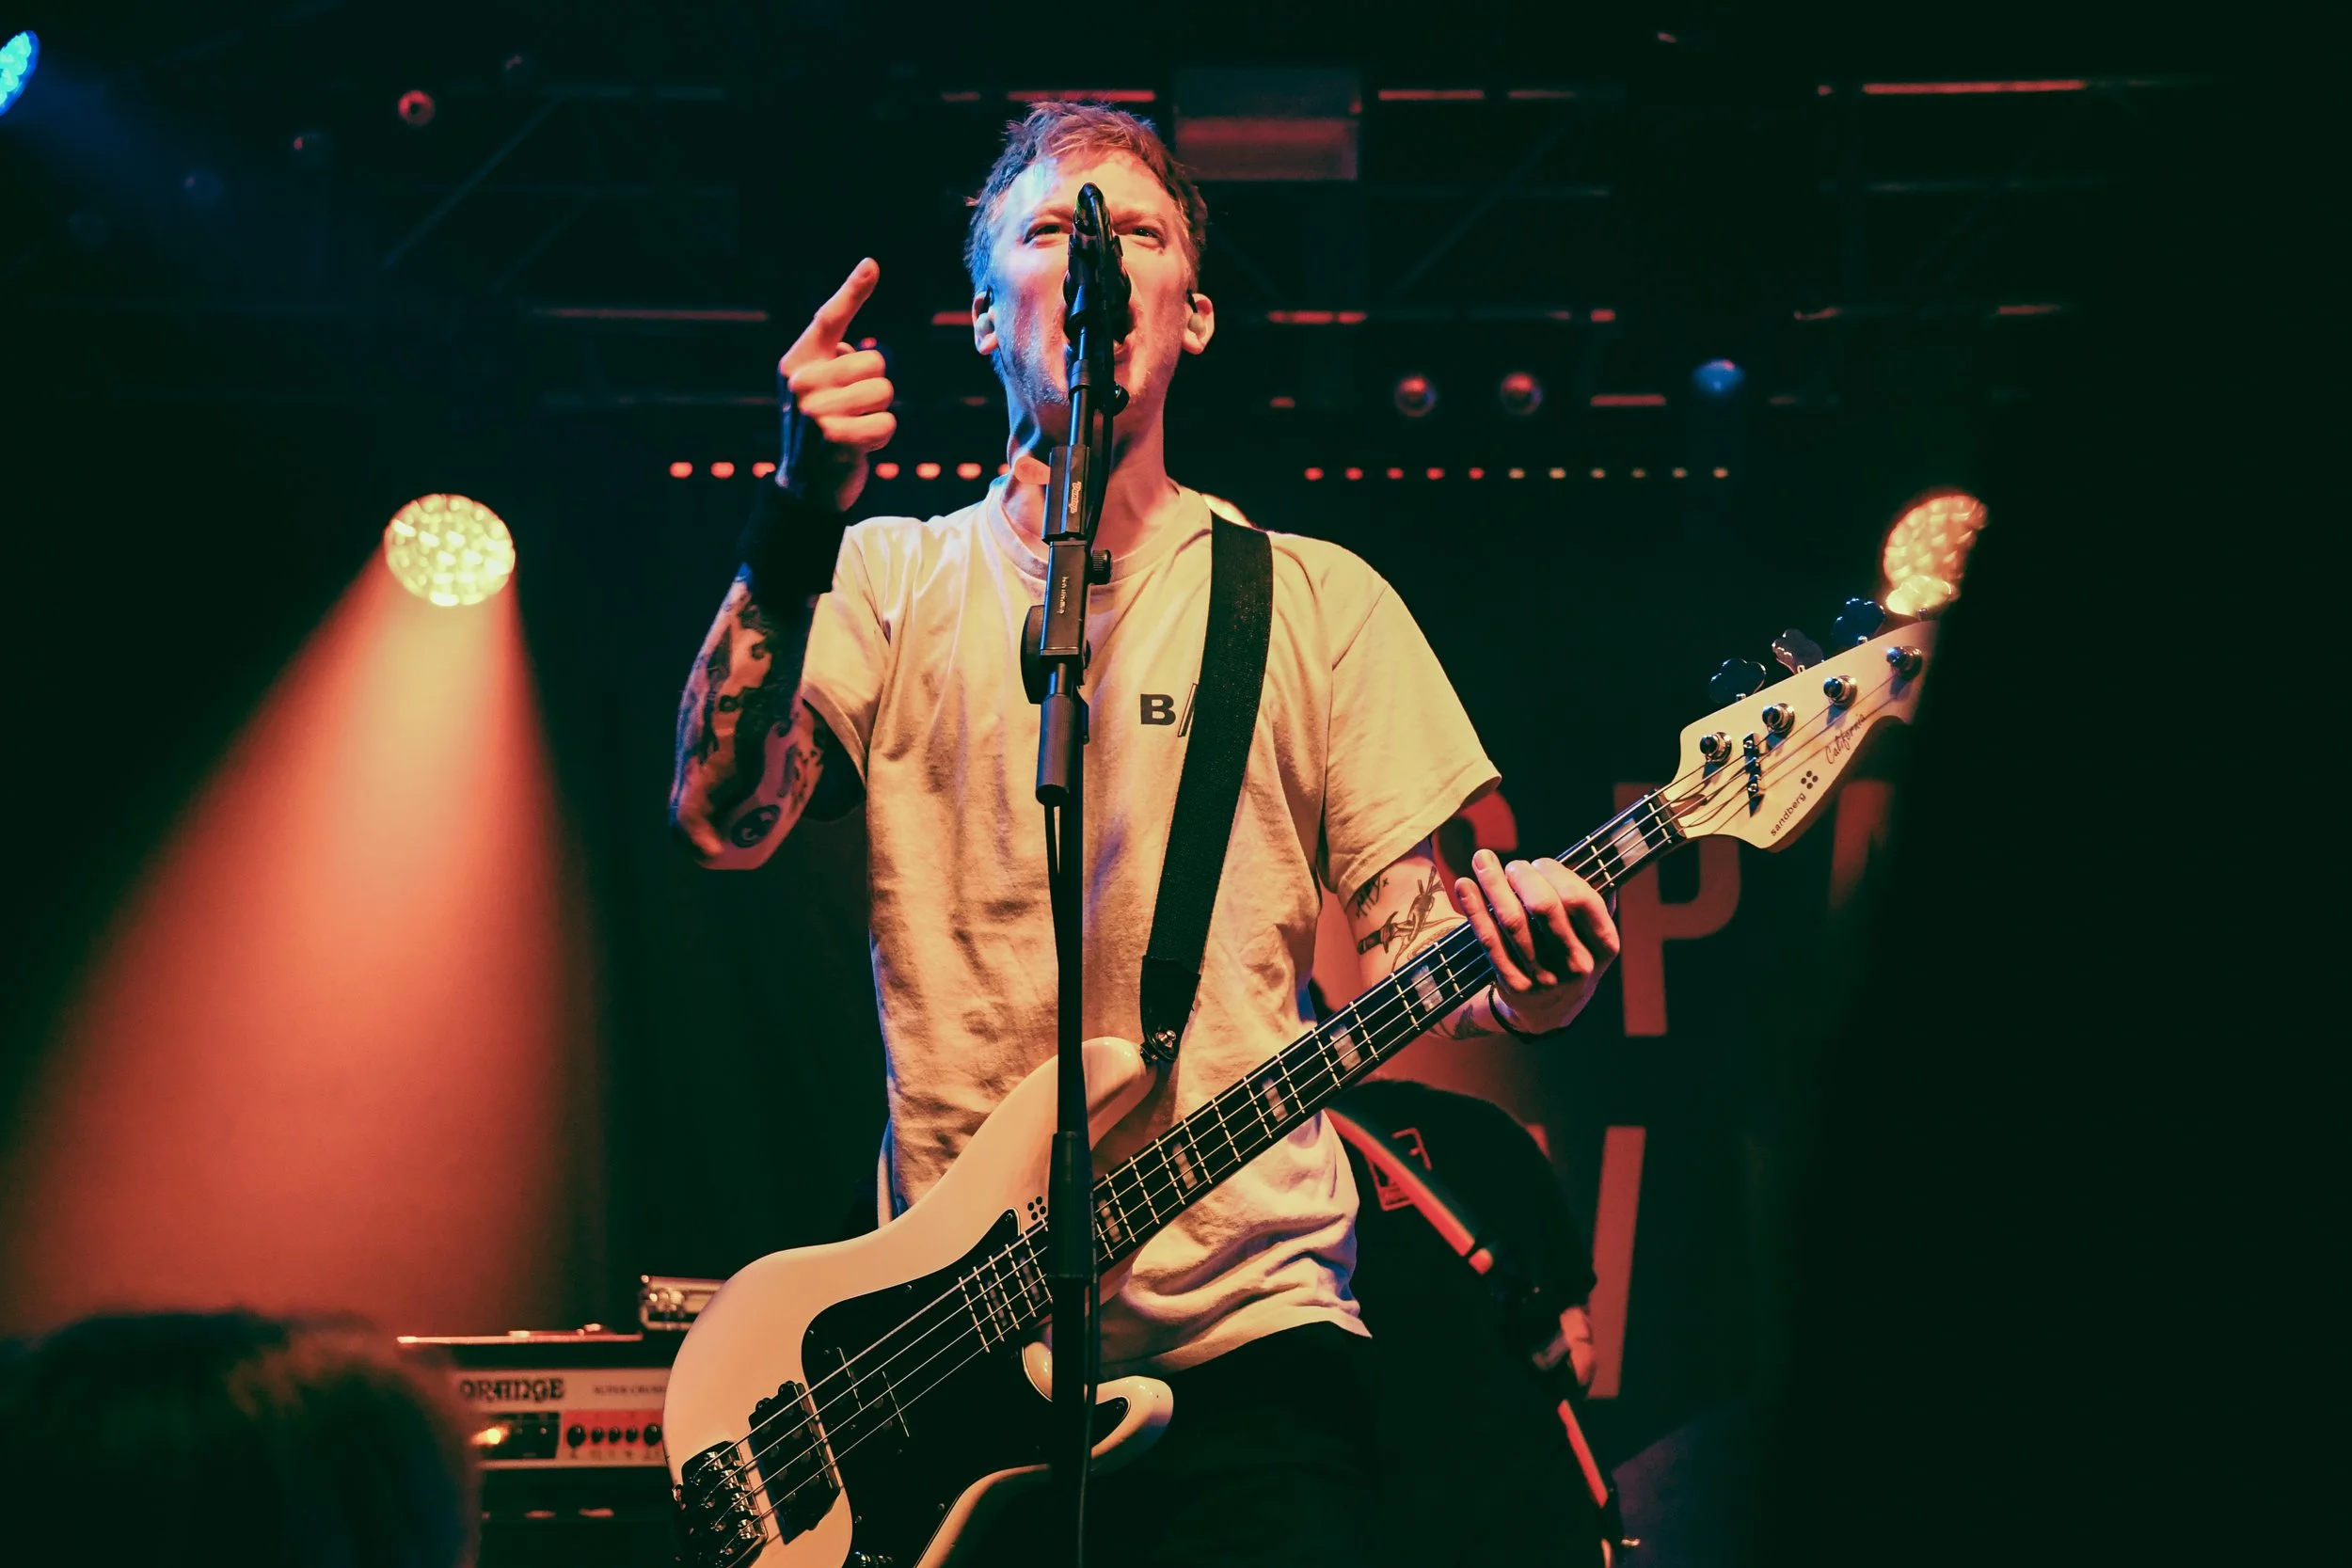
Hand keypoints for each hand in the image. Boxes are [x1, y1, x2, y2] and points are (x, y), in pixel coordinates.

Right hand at [777, 258, 894, 512]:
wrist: (804, 485)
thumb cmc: (819, 428)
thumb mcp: (817, 386)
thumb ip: (836, 354)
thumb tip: (861, 295)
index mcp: (797, 362)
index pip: (829, 319)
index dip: (853, 291)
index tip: (872, 266)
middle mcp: (802, 381)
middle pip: (876, 363)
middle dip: (873, 389)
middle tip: (849, 412)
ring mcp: (816, 411)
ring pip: (884, 392)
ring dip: (877, 414)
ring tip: (852, 428)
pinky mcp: (835, 439)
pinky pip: (886, 423)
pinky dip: (880, 438)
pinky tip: (857, 447)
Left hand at [1454, 849, 1620, 1035]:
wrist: (1552, 1009)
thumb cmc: (1570, 952)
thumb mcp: (1592, 932)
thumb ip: (1589, 899)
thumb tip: (1582, 857)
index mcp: (1604, 944)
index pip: (1579, 898)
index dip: (1555, 873)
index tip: (1539, 864)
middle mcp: (1578, 964)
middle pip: (1544, 906)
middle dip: (1522, 876)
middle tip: (1511, 866)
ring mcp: (1546, 978)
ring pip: (1512, 921)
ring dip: (1493, 884)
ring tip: (1482, 860)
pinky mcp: (1515, 985)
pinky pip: (1490, 942)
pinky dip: (1475, 909)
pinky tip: (1464, 885)